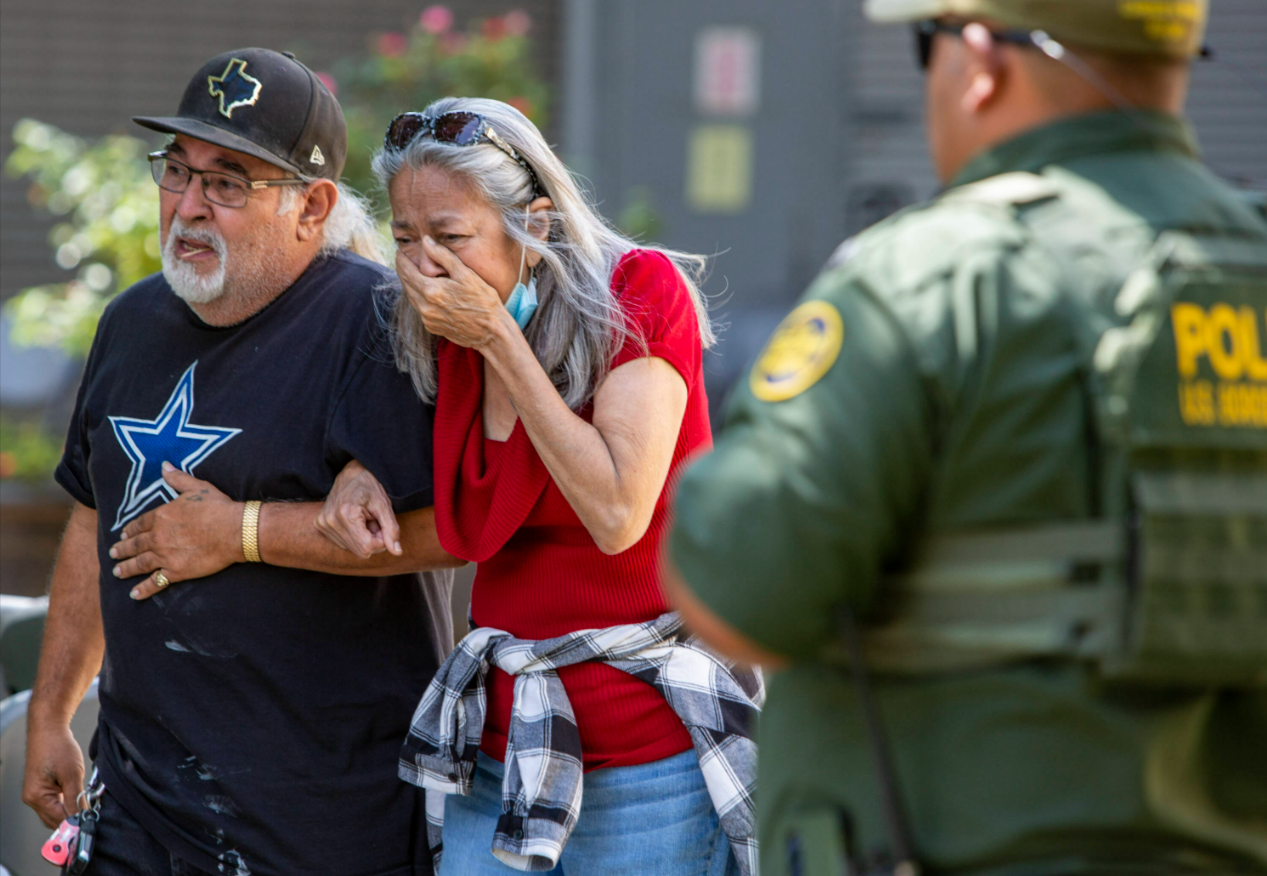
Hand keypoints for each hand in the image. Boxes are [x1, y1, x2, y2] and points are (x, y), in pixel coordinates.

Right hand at [22, 721, 85, 827]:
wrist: (49, 728)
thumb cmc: (57, 746)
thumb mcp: (72, 774)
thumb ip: (77, 798)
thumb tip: (82, 816)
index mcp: (37, 797)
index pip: (59, 820)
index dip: (75, 824)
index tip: (89, 825)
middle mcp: (32, 798)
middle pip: (55, 820)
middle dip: (72, 819)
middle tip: (91, 817)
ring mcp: (35, 794)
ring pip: (55, 812)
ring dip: (69, 811)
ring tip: (85, 804)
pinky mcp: (41, 788)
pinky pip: (54, 803)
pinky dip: (66, 803)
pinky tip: (78, 798)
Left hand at [109, 463, 242, 599]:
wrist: (234, 530)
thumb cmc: (218, 507)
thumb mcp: (197, 487)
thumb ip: (177, 478)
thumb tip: (164, 465)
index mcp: (161, 516)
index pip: (139, 524)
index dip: (130, 530)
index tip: (123, 534)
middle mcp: (158, 537)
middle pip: (135, 545)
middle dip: (122, 550)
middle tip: (113, 553)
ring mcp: (165, 555)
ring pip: (139, 564)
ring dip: (126, 568)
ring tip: (117, 572)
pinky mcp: (176, 571)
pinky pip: (155, 582)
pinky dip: (143, 589)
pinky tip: (134, 594)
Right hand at [314, 459, 401, 557]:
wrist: (351, 474)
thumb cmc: (370, 487)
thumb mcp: (384, 505)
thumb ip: (391, 529)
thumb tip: (397, 552)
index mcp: (346, 514)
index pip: (367, 547)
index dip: (381, 541)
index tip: (383, 527)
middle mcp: (330, 520)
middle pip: (360, 551)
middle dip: (373, 540)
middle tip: (375, 522)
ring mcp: (322, 523)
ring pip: (352, 548)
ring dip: (363, 538)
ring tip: (365, 520)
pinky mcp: (320, 525)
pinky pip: (343, 543)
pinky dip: (354, 536)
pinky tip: (355, 521)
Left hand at [396, 237, 511, 348]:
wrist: (491, 332)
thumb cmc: (483, 301)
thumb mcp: (466, 274)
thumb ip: (443, 256)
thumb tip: (426, 241)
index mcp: (430, 290)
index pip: (406, 271)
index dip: (401, 259)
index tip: (400, 251)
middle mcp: (424, 306)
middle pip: (405, 284)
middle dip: (403, 270)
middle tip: (404, 260)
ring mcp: (427, 319)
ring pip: (411, 297)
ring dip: (410, 284)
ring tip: (413, 273)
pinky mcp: (432, 327)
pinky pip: (420, 309)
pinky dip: (419, 298)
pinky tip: (427, 292)